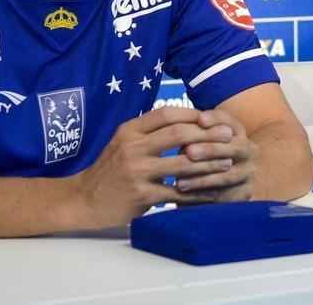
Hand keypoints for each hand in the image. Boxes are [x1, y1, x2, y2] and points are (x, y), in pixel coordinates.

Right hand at [69, 107, 235, 227]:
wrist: (83, 200)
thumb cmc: (109, 170)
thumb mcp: (123, 142)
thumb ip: (149, 131)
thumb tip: (187, 119)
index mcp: (129, 130)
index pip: (166, 113)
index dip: (193, 114)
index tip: (213, 118)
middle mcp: (132, 147)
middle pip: (178, 133)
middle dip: (208, 134)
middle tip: (229, 137)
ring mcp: (136, 171)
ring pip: (182, 163)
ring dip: (209, 163)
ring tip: (227, 162)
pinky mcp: (141, 195)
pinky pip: (177, 193)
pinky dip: (198, 193)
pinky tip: (212, 192)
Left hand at [175, 109, 258, 202]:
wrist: (220, 186)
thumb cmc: (200, 157)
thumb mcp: (197, 142)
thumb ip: (191, 136)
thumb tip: (177, 134)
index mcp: (238, 133)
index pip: (230, 121)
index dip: (216, 119)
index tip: (200, 120)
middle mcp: (249, 150)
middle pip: (235, 147)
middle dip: (210, 149)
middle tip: (189, 151)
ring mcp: (249, 173)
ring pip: (229, 175)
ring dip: (204, 177)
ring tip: (180, 181)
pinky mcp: (243, 194)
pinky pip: (224, 196)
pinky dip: (204, 195)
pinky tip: (187, 196)